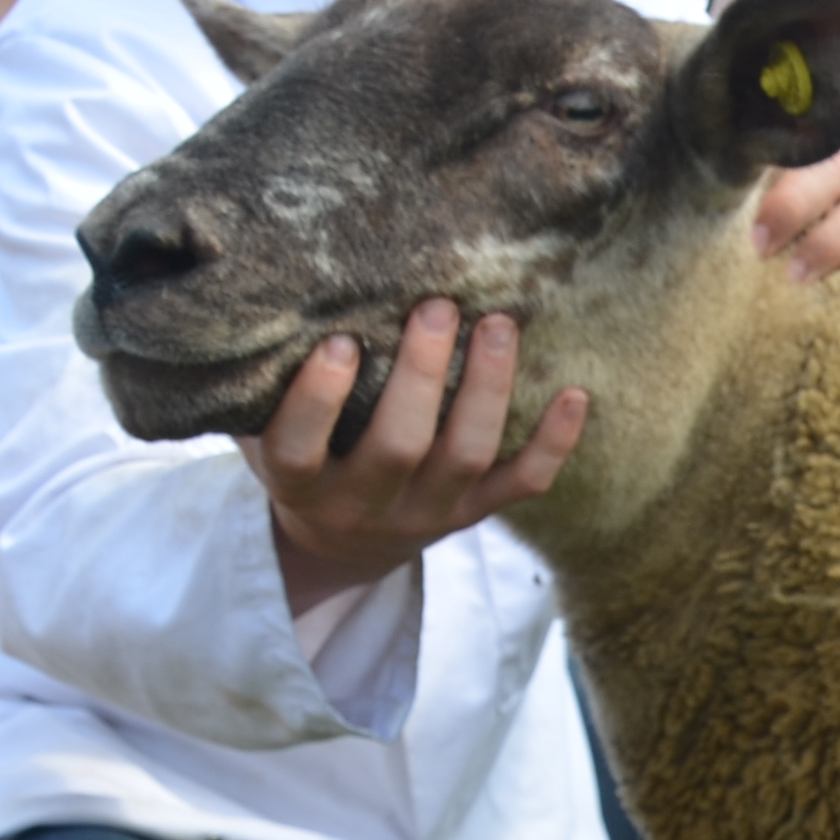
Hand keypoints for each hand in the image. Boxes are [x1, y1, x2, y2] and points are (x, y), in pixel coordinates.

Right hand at [243, 300, 586, 605]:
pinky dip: (554, 442)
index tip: (341, 342)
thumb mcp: (264, 429)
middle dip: (422, 376)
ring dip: (487, 389)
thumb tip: (269, 295)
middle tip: (437, 307)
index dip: (318, 400)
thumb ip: (266, 383)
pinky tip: (575, 393)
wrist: (341, 543)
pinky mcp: (474, 513)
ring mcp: (426, 513)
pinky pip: (523, 485)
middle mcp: (363, 505)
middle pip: (399, 447)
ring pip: (466, 456)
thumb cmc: (303, 455)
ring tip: (498, 323)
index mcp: (300, 484)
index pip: (300, 449)